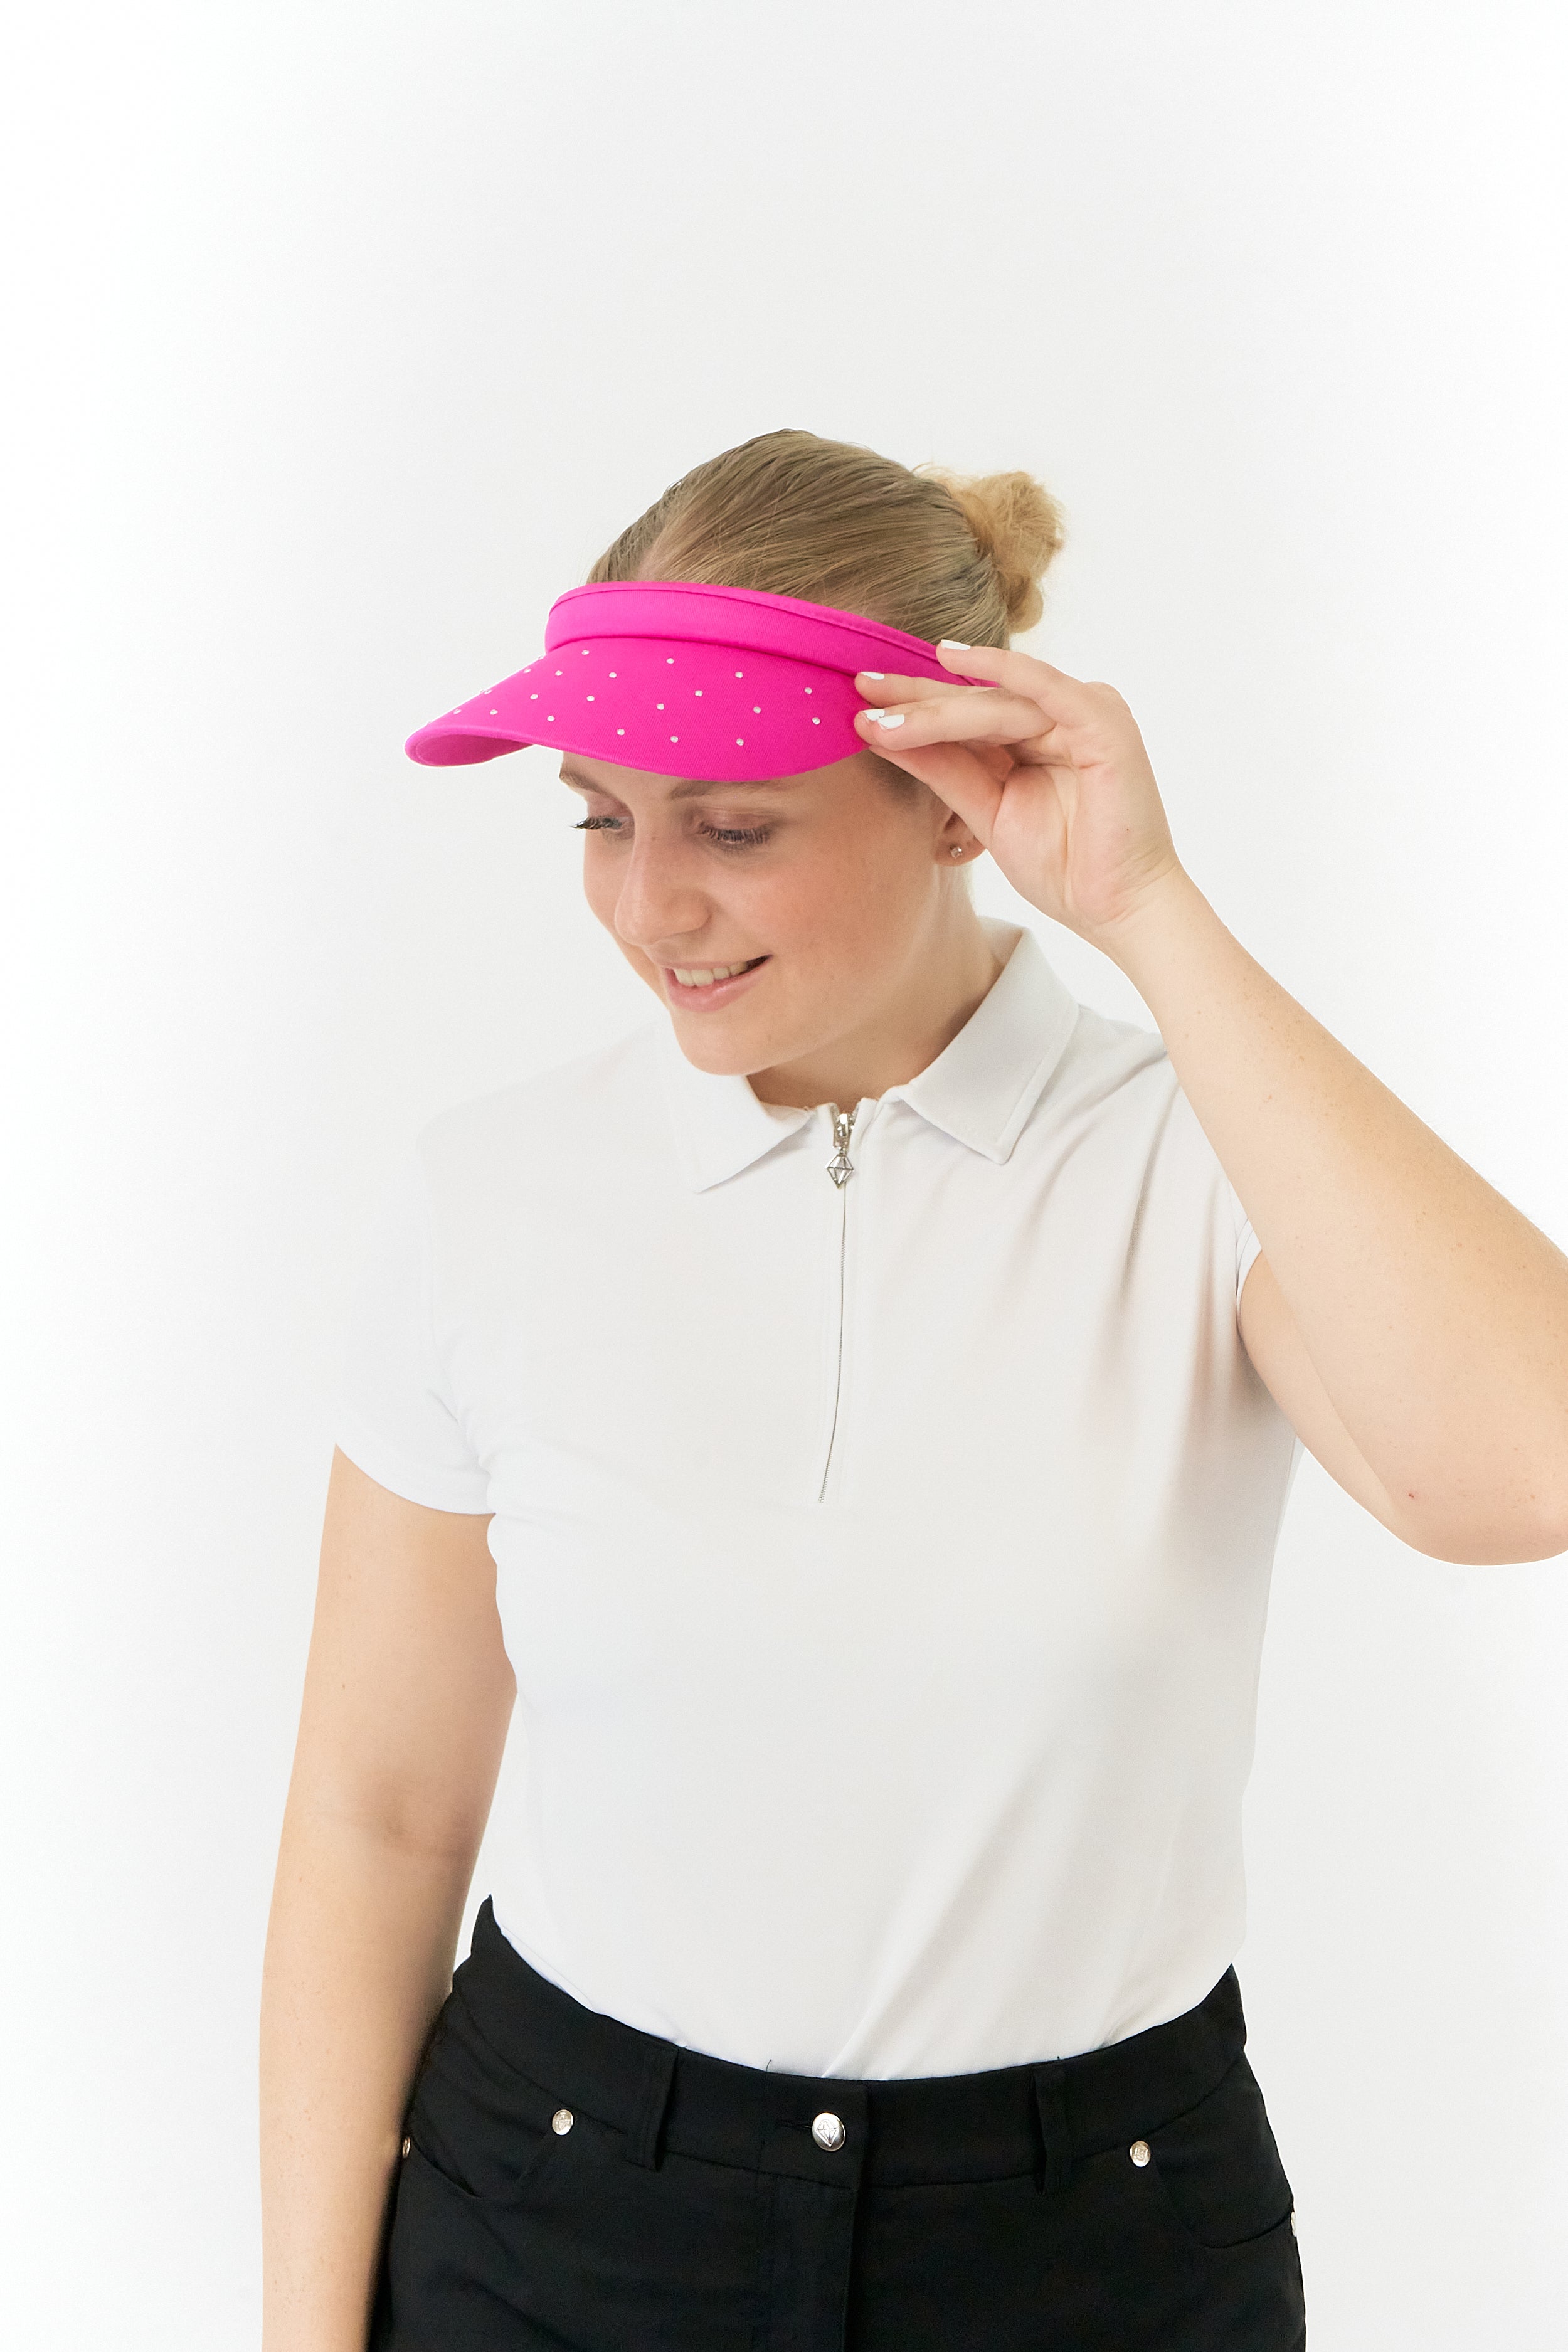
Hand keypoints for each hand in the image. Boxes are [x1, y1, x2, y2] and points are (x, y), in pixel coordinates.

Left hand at [853, 644, 1185, 950]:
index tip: (858, 705)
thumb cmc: (1065, 867)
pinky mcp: (1103, 722)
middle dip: (915, 699)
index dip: (913, 708)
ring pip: (998, 701)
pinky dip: (1002, 670)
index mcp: (1036, 737)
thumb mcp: (986, 811)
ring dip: (937, 707)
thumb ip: (944, 769)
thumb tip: (881, 734)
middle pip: (977, 702)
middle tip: (858, 690)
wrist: (1117, 908)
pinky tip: (953, 660)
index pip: (967, 714)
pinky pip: (1045, 687)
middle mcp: (1060, 717)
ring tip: (883, 717)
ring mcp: (1085, 714)